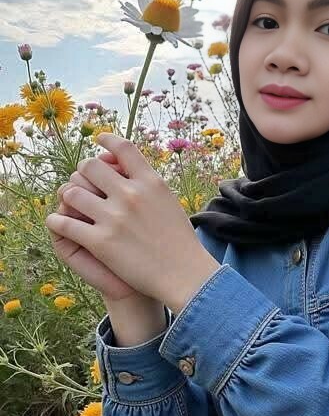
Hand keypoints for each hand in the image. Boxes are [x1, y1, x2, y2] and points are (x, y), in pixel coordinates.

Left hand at [45, 134, 207, 304]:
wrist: (185, 275)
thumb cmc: (180, 242)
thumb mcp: (169, 202)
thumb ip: (149, 185)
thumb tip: (130, 169)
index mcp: (150, 182)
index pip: (123, 148)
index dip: (107, 140)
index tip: (99, 140)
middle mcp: (131, 195)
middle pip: (90, 166)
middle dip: (82, 172)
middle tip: (83, 181)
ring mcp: (114, 218)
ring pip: (72, 193)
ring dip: (69, 197)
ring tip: (71, 204)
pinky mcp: (100, 242)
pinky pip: (65, 224)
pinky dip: (57, 221)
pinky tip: (57, 222)